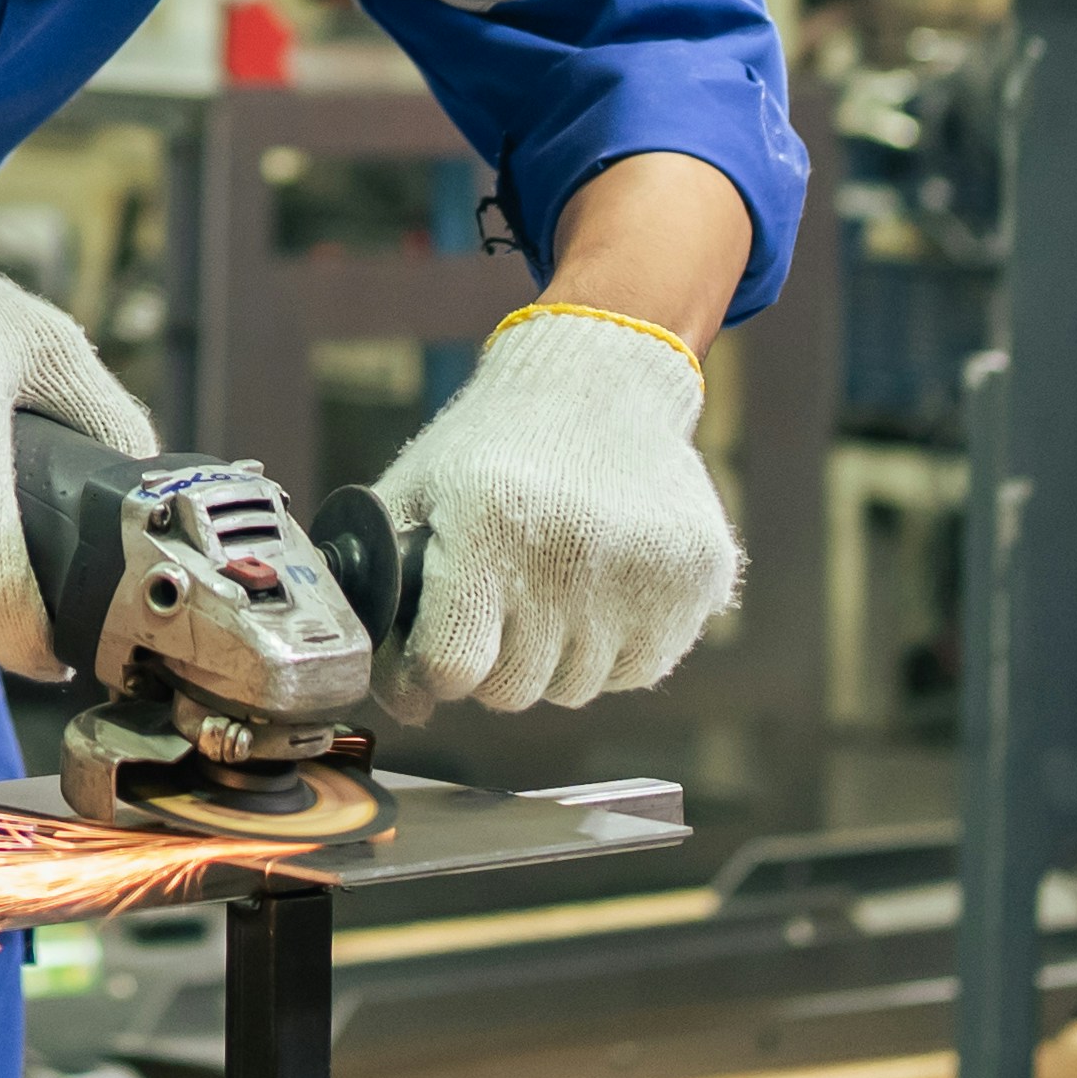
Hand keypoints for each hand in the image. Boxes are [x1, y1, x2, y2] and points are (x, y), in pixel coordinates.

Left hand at [369, 305, 736, 718]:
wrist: (601, 379)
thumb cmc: (493, 444)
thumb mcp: (417, 489)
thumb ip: (381, 585)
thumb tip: (396, 697)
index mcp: (488, 527)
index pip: (451, 667)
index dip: (428, 673)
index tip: (430, 654)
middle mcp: (569, 557)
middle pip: (511, 689)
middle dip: (487, 661)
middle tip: (491, 606)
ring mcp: (642, 576)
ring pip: (574, 687)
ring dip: (550, 657)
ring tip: (547, 586)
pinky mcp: (696, 583)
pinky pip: (637, 671)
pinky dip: (611, 649)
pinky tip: (597, 590)